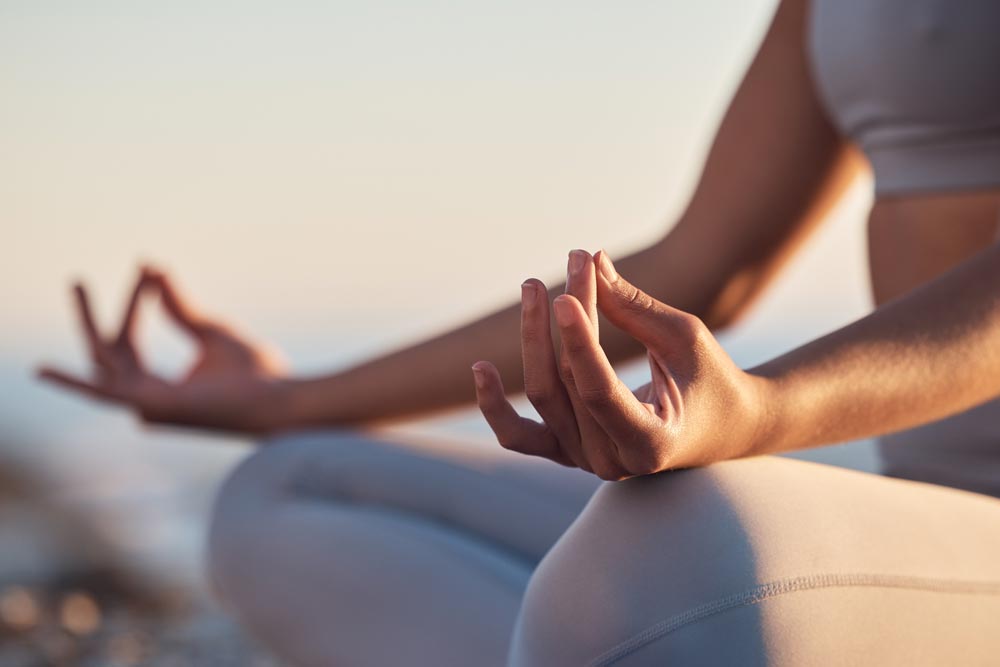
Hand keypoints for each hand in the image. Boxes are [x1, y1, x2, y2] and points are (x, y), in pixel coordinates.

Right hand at [38, 267, 292, 434]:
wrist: (278, 397)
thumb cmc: (255, 373)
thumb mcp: (209, 330)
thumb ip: (179, 306)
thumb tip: (155, 269)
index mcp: (160, 386)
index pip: (131, 341)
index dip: (134, 304)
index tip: (146, 270)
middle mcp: (146, 400)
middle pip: (108, 352)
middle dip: (90, 316)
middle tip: (75, 280)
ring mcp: (146, 407)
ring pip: (104, 360)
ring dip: (89, 321)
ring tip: (76, 284)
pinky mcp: (151, 408)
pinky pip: (103, 393)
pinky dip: (73, 381)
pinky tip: (43, 369)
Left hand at [472, 250, 770, 479]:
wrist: (721, 426)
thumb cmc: (709, 378)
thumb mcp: (683, 338)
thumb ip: (633, 307)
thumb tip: (590, 261)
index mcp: (650, 443)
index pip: (598, 392)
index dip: (578, 341)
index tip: (565, 291)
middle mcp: (611, 463)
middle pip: (568, 381)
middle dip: (569, 315)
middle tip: (574, 258)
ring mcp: (583, 461)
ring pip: (543, 395)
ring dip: (534, 336)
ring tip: (534, 285)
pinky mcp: (565, 452)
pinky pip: (517, 434)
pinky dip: (494, 405)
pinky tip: (480, 368)